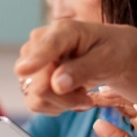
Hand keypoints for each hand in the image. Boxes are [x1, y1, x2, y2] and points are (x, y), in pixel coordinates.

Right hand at [14, 20, 136, 113]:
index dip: (35, 59)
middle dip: (65, 97)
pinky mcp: (30, 78)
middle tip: (87, 97)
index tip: (24, 70)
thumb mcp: (107, 58)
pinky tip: (71, 96)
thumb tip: (57, 84)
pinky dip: (56, 106)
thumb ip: (83, 69)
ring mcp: (32, 61)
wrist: (109, 54)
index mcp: (63, 30)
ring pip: (36, 96)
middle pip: (39, 82)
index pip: (45, 46)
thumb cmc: (111, 50)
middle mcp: (40, 43)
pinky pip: (35, 103)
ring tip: (82, 94)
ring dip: (62, 103)